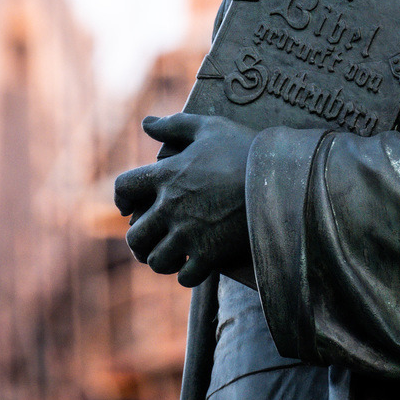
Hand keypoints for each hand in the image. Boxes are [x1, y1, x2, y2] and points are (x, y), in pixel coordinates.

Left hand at [113, 113, 256, 287]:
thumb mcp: (211, 127)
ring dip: (163, 259)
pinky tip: (197, 264)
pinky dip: (188, 274)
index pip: (123, 188)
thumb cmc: (244, 149)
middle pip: (135, 237)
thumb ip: (175, 124)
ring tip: (174, 254)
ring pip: (157, 261)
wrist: (278, 177)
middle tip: (153, 239)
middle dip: (141, 241)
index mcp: (166, 175)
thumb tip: (147, 123)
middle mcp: (170, 207)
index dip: (121, 199)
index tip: (128, 207)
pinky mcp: (210, 253)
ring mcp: (189, 233)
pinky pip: (185, 277)